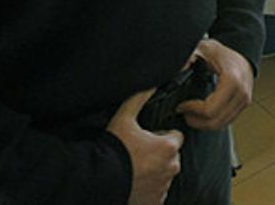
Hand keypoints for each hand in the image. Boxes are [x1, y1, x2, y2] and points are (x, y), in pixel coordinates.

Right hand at [106, 89, 182, 204]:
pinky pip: (157, 192)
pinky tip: (134, 181)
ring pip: (164, 174)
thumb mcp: (125, 117)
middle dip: (160, 154)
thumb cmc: (113, 148)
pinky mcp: (155, 201)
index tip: (148, 138)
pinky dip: (149, 188)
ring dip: (154, 171)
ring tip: (134, 167)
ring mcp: (164, 187)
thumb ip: (141, 96)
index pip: (175, 137)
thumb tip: (154, 80)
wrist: (99, 180)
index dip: (161, 135)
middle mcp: (171, 167)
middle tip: (139, 152)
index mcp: (169, 146)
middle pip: (171, 156)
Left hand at [177, 38, 253, 130]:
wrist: (241, 54)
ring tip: (191, 115)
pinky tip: (202, 114)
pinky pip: (226, 121)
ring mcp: (244, 100)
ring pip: (221, 125)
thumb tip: (179, 69)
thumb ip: (189, 57)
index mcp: (232, 80)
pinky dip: (212, 122)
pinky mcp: (243, 106)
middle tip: (184, 113)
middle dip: (196, 121)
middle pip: (215, 121)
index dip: (192, 110)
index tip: (181, 105)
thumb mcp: (203, 49)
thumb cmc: (222, 53)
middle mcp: (241, 93)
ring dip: (203, 124)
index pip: (210, 109)